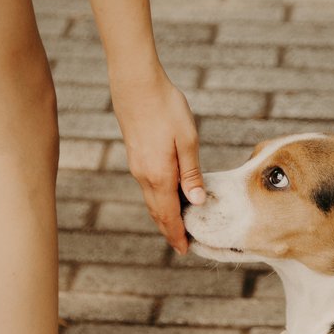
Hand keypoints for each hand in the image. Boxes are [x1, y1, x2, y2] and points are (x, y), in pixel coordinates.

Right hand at [110, 67, 204, 254]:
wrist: (136, 83)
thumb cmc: (166, 108)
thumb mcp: (187, 140)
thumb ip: (191, 173)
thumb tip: (197, 201)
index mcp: (159, 175)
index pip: (168, 215)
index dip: (177, 234)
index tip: (185, 250)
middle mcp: (144, 175)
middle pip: (157, 212)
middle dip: (170, 230)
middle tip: (182, 245)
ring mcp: (137, 166)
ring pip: (151, 200)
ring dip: (164, 215)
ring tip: (177, 226)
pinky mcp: (136, 155)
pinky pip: (148, 187)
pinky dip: (158, 199)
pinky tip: (168, 197)